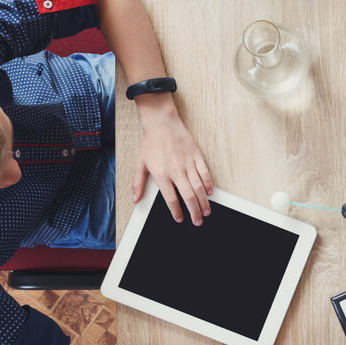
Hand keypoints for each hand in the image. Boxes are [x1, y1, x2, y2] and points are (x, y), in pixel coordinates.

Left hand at [132, 96, 212, 222]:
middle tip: (197, 220)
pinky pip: (204, 173)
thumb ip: (138, 183)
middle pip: (188, 196)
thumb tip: (136, 199)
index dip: (176, 211)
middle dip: (194, 211)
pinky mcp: (196, 156)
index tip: (180, 219)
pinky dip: (208, 184)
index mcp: (162, 174)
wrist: (162, 123)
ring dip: (203, 202)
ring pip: (198, 187)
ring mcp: (188, 163)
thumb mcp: (140, 164)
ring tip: (206, 211)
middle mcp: (176, 171)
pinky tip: (209, 192)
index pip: (171, 199)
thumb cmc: (151, 143)